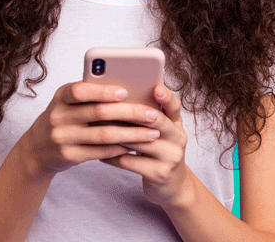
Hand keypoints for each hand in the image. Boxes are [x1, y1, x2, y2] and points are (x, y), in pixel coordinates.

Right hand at [23, 81, 163, 177]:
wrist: (37, 149)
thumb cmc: (63, 118)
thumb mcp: (67, 102)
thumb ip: (90, 95)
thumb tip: (129, 91)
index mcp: (61, 96)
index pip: (80, 90)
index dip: (103, 91)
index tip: (126, 91)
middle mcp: (59, 116)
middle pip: (98, 112)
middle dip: (129, 113)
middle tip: (152, 114)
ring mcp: (63, 137)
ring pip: (104, 134)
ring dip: (132, 134)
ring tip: (152, 133)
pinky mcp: (70, 156)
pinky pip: (101, 152)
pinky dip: (121, 148)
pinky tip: (136, 145)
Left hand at [99, 84, 191, 207]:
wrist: (172, 187)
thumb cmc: (159, 153)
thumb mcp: (161, 133)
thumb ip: (149, 117)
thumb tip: (118, 96)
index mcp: (176, 124)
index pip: (174, 106)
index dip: (166, 97)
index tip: (155, 88)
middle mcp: (178, 138)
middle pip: (155, 121)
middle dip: (130, 112)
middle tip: (108, 104)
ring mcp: (171, 157)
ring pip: (139, 141)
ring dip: (115, 134)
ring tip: (96, 127)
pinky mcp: (159, 174)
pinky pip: (130, 162)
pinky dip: (112, 156)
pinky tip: (99, 153)